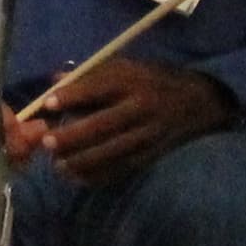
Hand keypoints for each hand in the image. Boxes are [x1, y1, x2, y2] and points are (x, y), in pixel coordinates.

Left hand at [30, 60, 236, 185]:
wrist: (198, 102)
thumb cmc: (151, 80)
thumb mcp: (126, 67)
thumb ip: (91, 74)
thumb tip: (54, 79)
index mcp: (132, 80)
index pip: (100, 87)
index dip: (73, 95)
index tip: (47, 104)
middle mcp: (141, 107)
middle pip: (105, 124)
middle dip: (74, 135)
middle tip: (48, 143)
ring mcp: (149, 133)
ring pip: (114, 150)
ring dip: (83, 160)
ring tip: (58, 166)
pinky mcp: (153, 153)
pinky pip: (124, 167)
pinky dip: (101, 175)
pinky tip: (79, 178)